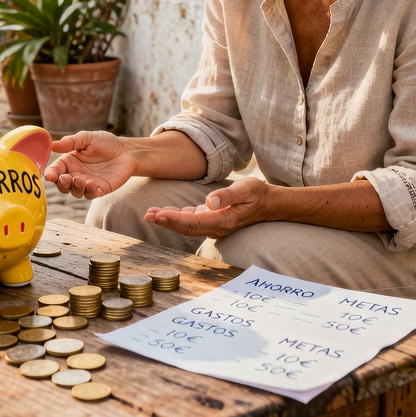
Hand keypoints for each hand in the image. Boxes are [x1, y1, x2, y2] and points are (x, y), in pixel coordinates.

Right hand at [44, 131, 136, 199]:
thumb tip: (52, 145)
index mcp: (69, 162)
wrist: (126, 151)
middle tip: (65, 178)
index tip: (49, 175)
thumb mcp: (87, 138)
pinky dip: (88, 191)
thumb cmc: (105, 142)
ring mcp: (86, 183)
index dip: (50, 174)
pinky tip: (91, 183)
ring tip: (79, 180)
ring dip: (74, 188)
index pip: (55, 170)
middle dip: (61, 184)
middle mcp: (75, 174)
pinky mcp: (99, 189)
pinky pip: (90, 195)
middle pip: (62, 185)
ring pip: (75, 192)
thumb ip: (71, 142)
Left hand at [144, 176, 272, 238]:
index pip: (193, 222)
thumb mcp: (246, 189)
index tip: (159, 214)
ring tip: (150, 214)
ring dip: (168, 220)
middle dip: (165, 222)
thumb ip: (228, 195)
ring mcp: (213, 224)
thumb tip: (209, 201)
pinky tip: (165, 211)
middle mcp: (216, 226)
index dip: (174, 220)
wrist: (268, 203)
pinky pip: (191, 220)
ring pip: (186, 225)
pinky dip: (177, 216)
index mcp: (222, 220)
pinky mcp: (212, 219)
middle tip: (147, 215)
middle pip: (185, 227)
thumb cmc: (257, 194)